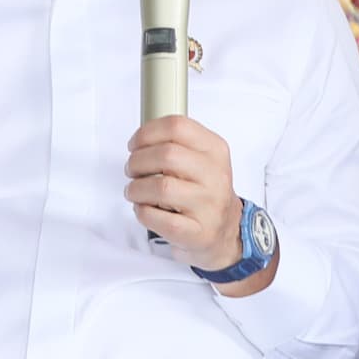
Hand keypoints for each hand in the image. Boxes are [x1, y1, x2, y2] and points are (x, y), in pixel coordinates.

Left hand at [125, 117, 256, 279]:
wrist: (226, 230)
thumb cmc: (204, 191)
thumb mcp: (202, 159)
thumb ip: (176, 144)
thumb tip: (140, 141)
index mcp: (215, 150)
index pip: (177, 126)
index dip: (146, 133)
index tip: (135, 145)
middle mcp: (215, 175)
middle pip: (166, 154)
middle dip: (137, 161)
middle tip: (132, 170)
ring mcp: (208, 205)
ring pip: (160, 187)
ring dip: (136, 188)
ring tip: (134, 191)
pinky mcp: (196, 231)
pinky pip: (157, 217)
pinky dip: (141, 211)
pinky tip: (144, 209)